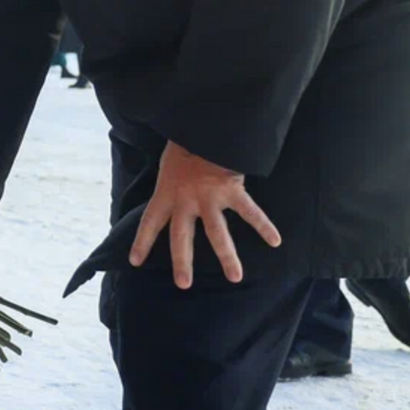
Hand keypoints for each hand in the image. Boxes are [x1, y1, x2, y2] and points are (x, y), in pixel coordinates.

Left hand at [131, 141, 281, 288]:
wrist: (200, 125)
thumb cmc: (183, 139)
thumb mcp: (167, 161)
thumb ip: (171, 178)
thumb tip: (172, 182)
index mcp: (166, 192)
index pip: (150, 221)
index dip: (142, 242)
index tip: (135, 261)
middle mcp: (185, 200)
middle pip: (181, 237)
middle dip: (182, 262)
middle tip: (184, 284)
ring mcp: (208, 198)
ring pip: (217, 234)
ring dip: (227, 256)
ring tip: (235, 277)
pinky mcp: (230, 191)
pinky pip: (249, 212)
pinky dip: (263, 226)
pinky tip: (275, 241)